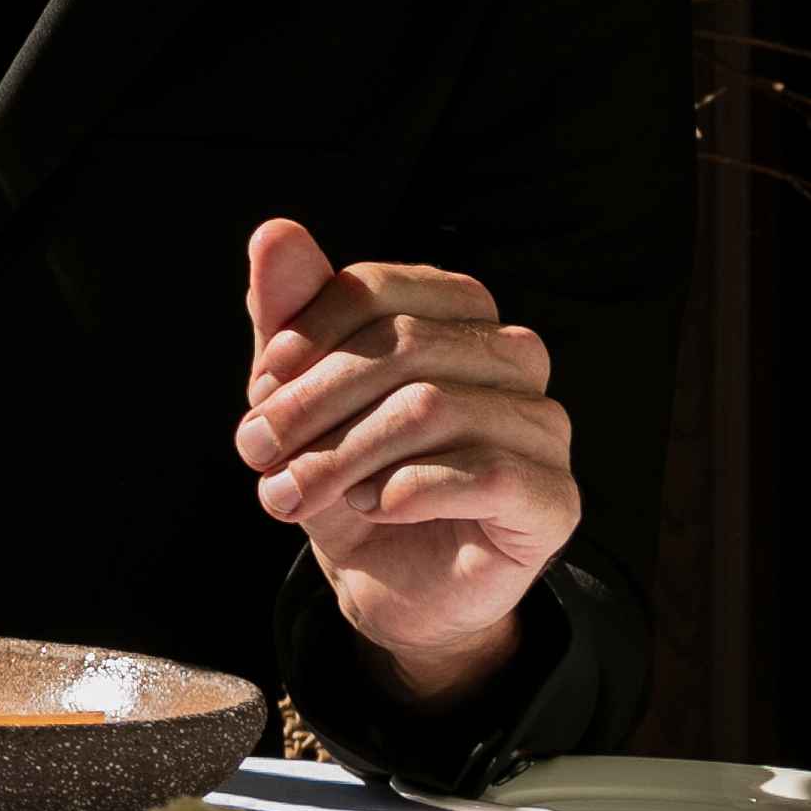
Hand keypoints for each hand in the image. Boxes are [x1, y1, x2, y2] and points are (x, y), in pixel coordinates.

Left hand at [237, 218, 577, 709]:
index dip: (308, 333)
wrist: (384, 580)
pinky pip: (481, 474)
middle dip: (310, 402)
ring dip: (339, 456)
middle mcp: (513, 358)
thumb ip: (288, 318)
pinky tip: (366, 508)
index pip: (382, 288)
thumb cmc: (345, 472)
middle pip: (406, 346)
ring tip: (288, 494)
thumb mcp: (299, 398)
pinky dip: (402, 491)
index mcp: (458, 315)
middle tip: (255, 452)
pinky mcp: (555, 498)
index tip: (257, 388)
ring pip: (433, 408)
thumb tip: (274, 230)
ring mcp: (544, 427)